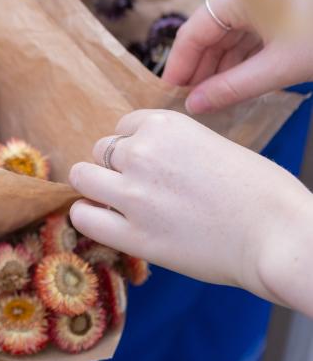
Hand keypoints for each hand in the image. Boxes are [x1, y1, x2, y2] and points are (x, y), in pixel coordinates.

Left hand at [68, 110, 312, 310]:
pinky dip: (88, 216)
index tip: (149, 163)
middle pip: (100, 150)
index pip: (124, 127)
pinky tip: (104, 220)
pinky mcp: (132, 234)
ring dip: (94, 188)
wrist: (278, 235)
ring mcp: (132, 194)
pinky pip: (84, 217)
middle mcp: (141, 153)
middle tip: (137, 186)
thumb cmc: (262, 193)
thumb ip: (175, 148)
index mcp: (164, 125)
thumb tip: (152, 160)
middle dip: (114, 166)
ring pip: (83, 178)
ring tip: (113, 202)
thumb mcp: (215, 145)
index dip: (135, 146)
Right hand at [163, 0, 312, 113]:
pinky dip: (244, 58)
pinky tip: (239, 83)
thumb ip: (232, 88)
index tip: (171, 95)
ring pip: (233, 34)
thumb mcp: (279, 67)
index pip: (193, 31)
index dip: (179, 66)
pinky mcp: (285, 7)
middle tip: (191, 103)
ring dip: (223, 66)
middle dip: (201, 69)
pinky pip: (253, 33)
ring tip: (214, 99)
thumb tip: (196, 106)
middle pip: (211, 32)